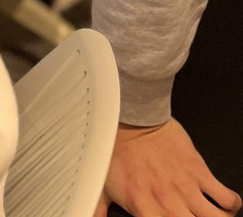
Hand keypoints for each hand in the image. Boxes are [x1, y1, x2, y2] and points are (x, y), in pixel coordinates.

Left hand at [92, 119, 239, 216]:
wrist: (132, 119)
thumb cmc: (116, 149)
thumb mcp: (101, 184)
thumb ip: (96, 208)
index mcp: (142, 208)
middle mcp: (167, 203)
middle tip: (192, 216)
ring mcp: (186, 189)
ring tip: (213, 216)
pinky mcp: (200, 173)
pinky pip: (228, 199)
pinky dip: (231, 204)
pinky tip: (222, 202)